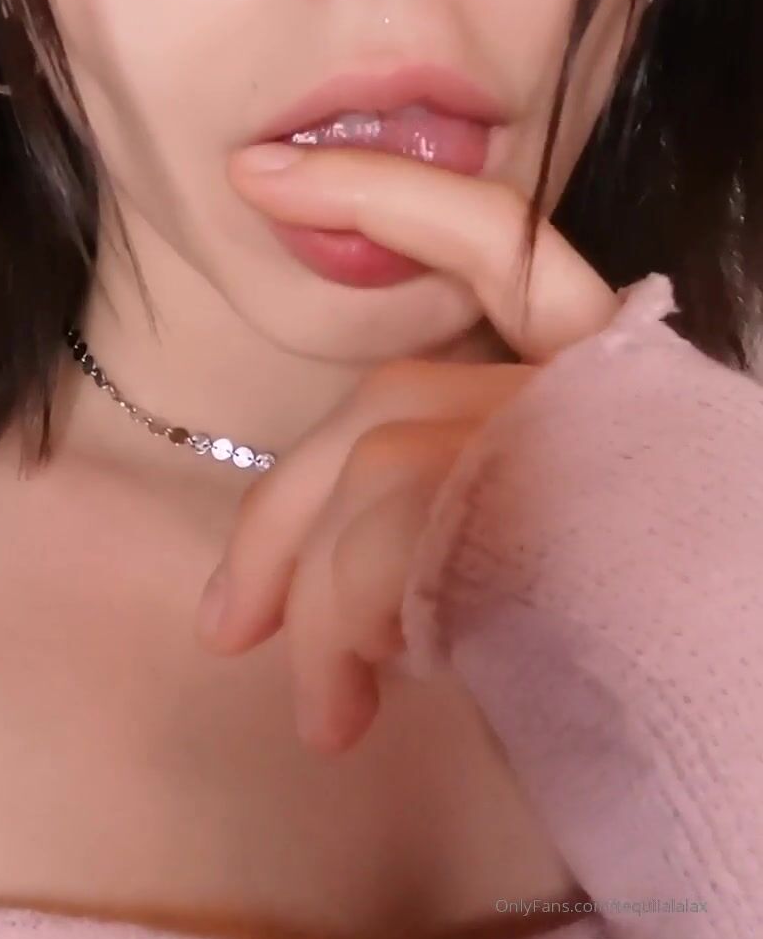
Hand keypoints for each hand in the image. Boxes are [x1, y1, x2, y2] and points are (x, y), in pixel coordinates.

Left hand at [195, 142, 616, 754]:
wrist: (747, 764)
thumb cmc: (650, 689)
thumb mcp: (544, 579)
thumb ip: (469, 519)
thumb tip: (332, 551)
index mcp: (610, 389)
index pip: (507, 250)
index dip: (381, 193)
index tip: (258, 175)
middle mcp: (602, 394)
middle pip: (395, 395)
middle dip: (284, 510)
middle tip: (228, 624)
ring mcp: (582, 443)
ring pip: (381, 461)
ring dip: (317, 597)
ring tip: (326, 714)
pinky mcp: (554, 512)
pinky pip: (391, 535)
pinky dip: (341, 619)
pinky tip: (357, 700)